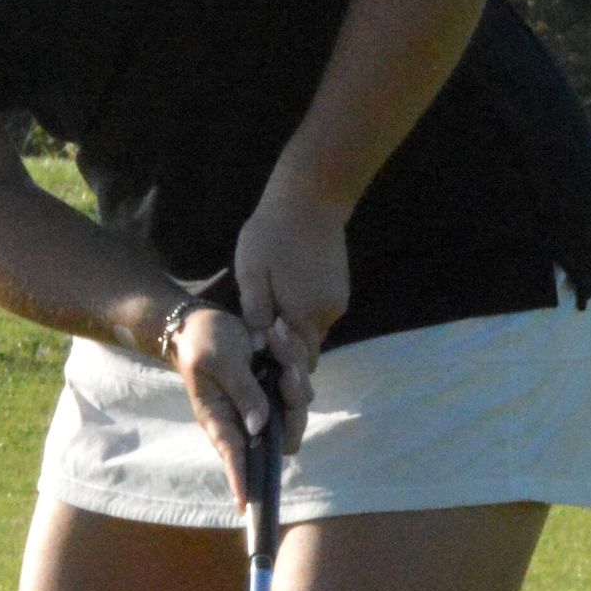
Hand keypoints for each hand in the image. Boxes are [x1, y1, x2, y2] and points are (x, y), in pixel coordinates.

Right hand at [164, 301, 282, 497]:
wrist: (204, 318)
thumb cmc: (202, 341)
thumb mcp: (219, 360)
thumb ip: (242, 390)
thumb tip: (261, 425)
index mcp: (220, 418)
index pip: (233, 455)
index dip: (240, 479)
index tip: (245, 504)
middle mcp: (245, 417)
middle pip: (282, 436)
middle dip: (293, 406)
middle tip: (286, 370)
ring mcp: (264, 402)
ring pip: (297, 406)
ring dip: (293, 373)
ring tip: (272, 340)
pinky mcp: (277, 386)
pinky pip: (300, 382)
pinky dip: (293, 358)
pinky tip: (274, 335)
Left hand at [231, 186, 347, 450]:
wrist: (311, 196)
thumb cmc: (271, 233)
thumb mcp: (252, 272)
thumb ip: (256, 312)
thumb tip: (258, 348)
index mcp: (303, 314)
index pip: (296, 366)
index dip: (283, 383)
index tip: (269, 394)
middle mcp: (325, 315)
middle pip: (307, 357)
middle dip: (288, 368)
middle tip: (267, 379)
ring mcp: (336, 302)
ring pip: (312, 337)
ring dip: (294, 343)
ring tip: (269, 342)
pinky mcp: (338, 291)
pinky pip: (318, 318)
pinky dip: (302, 322)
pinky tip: (285, 311)